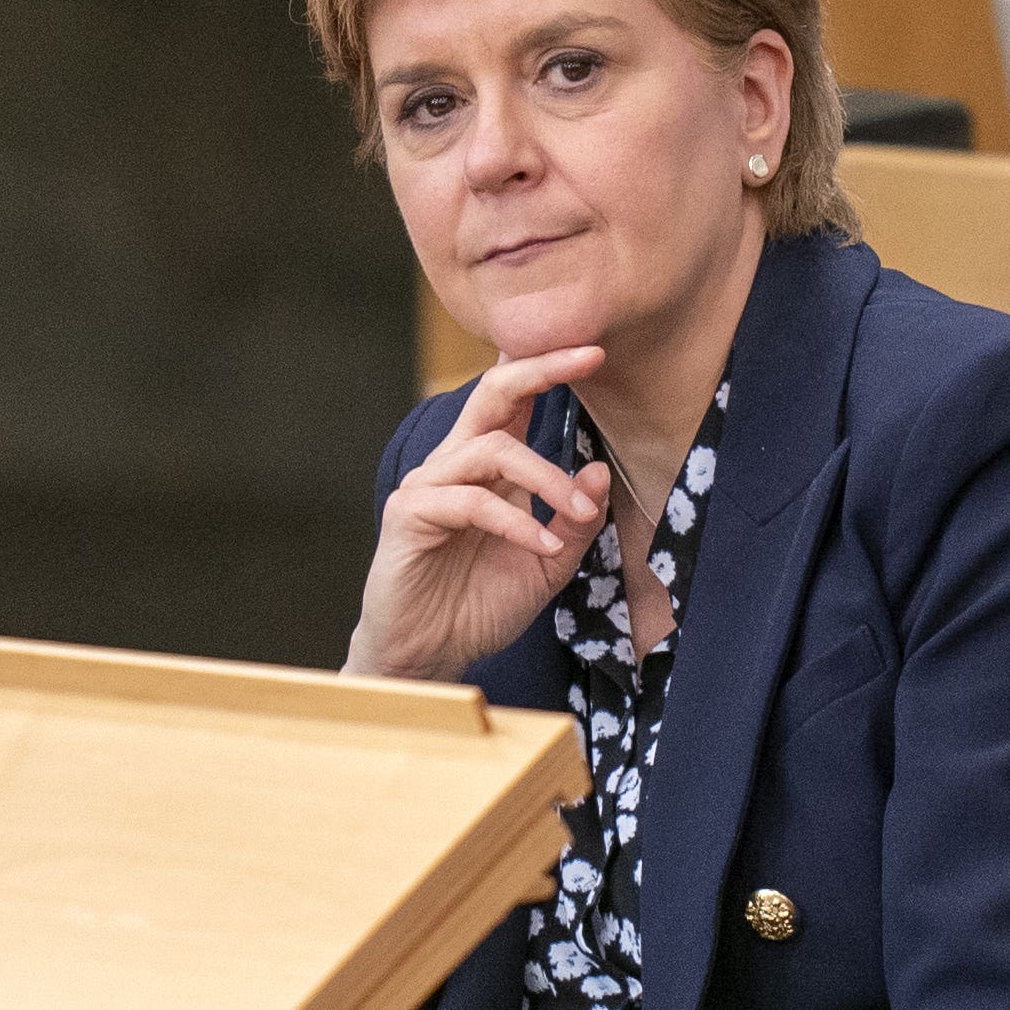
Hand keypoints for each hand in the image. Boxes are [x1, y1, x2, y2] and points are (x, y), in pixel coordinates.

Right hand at [345, 346, 616, 681]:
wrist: (428, 658)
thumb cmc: (479, 605)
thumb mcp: (547, 564)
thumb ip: (574, 521)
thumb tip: (600, 473)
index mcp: (486, 467)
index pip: (514, 400)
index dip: (549, 368)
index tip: (595, 351)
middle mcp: (454, 464)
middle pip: (491, 393)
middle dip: (541, 369)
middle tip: (588, 360)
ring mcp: (428, 486)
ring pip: (492, 451)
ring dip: (548, 478)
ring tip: (580, 514)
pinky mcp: (409, 516)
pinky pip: (471, 502)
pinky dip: (516, 522)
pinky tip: (544, 543)